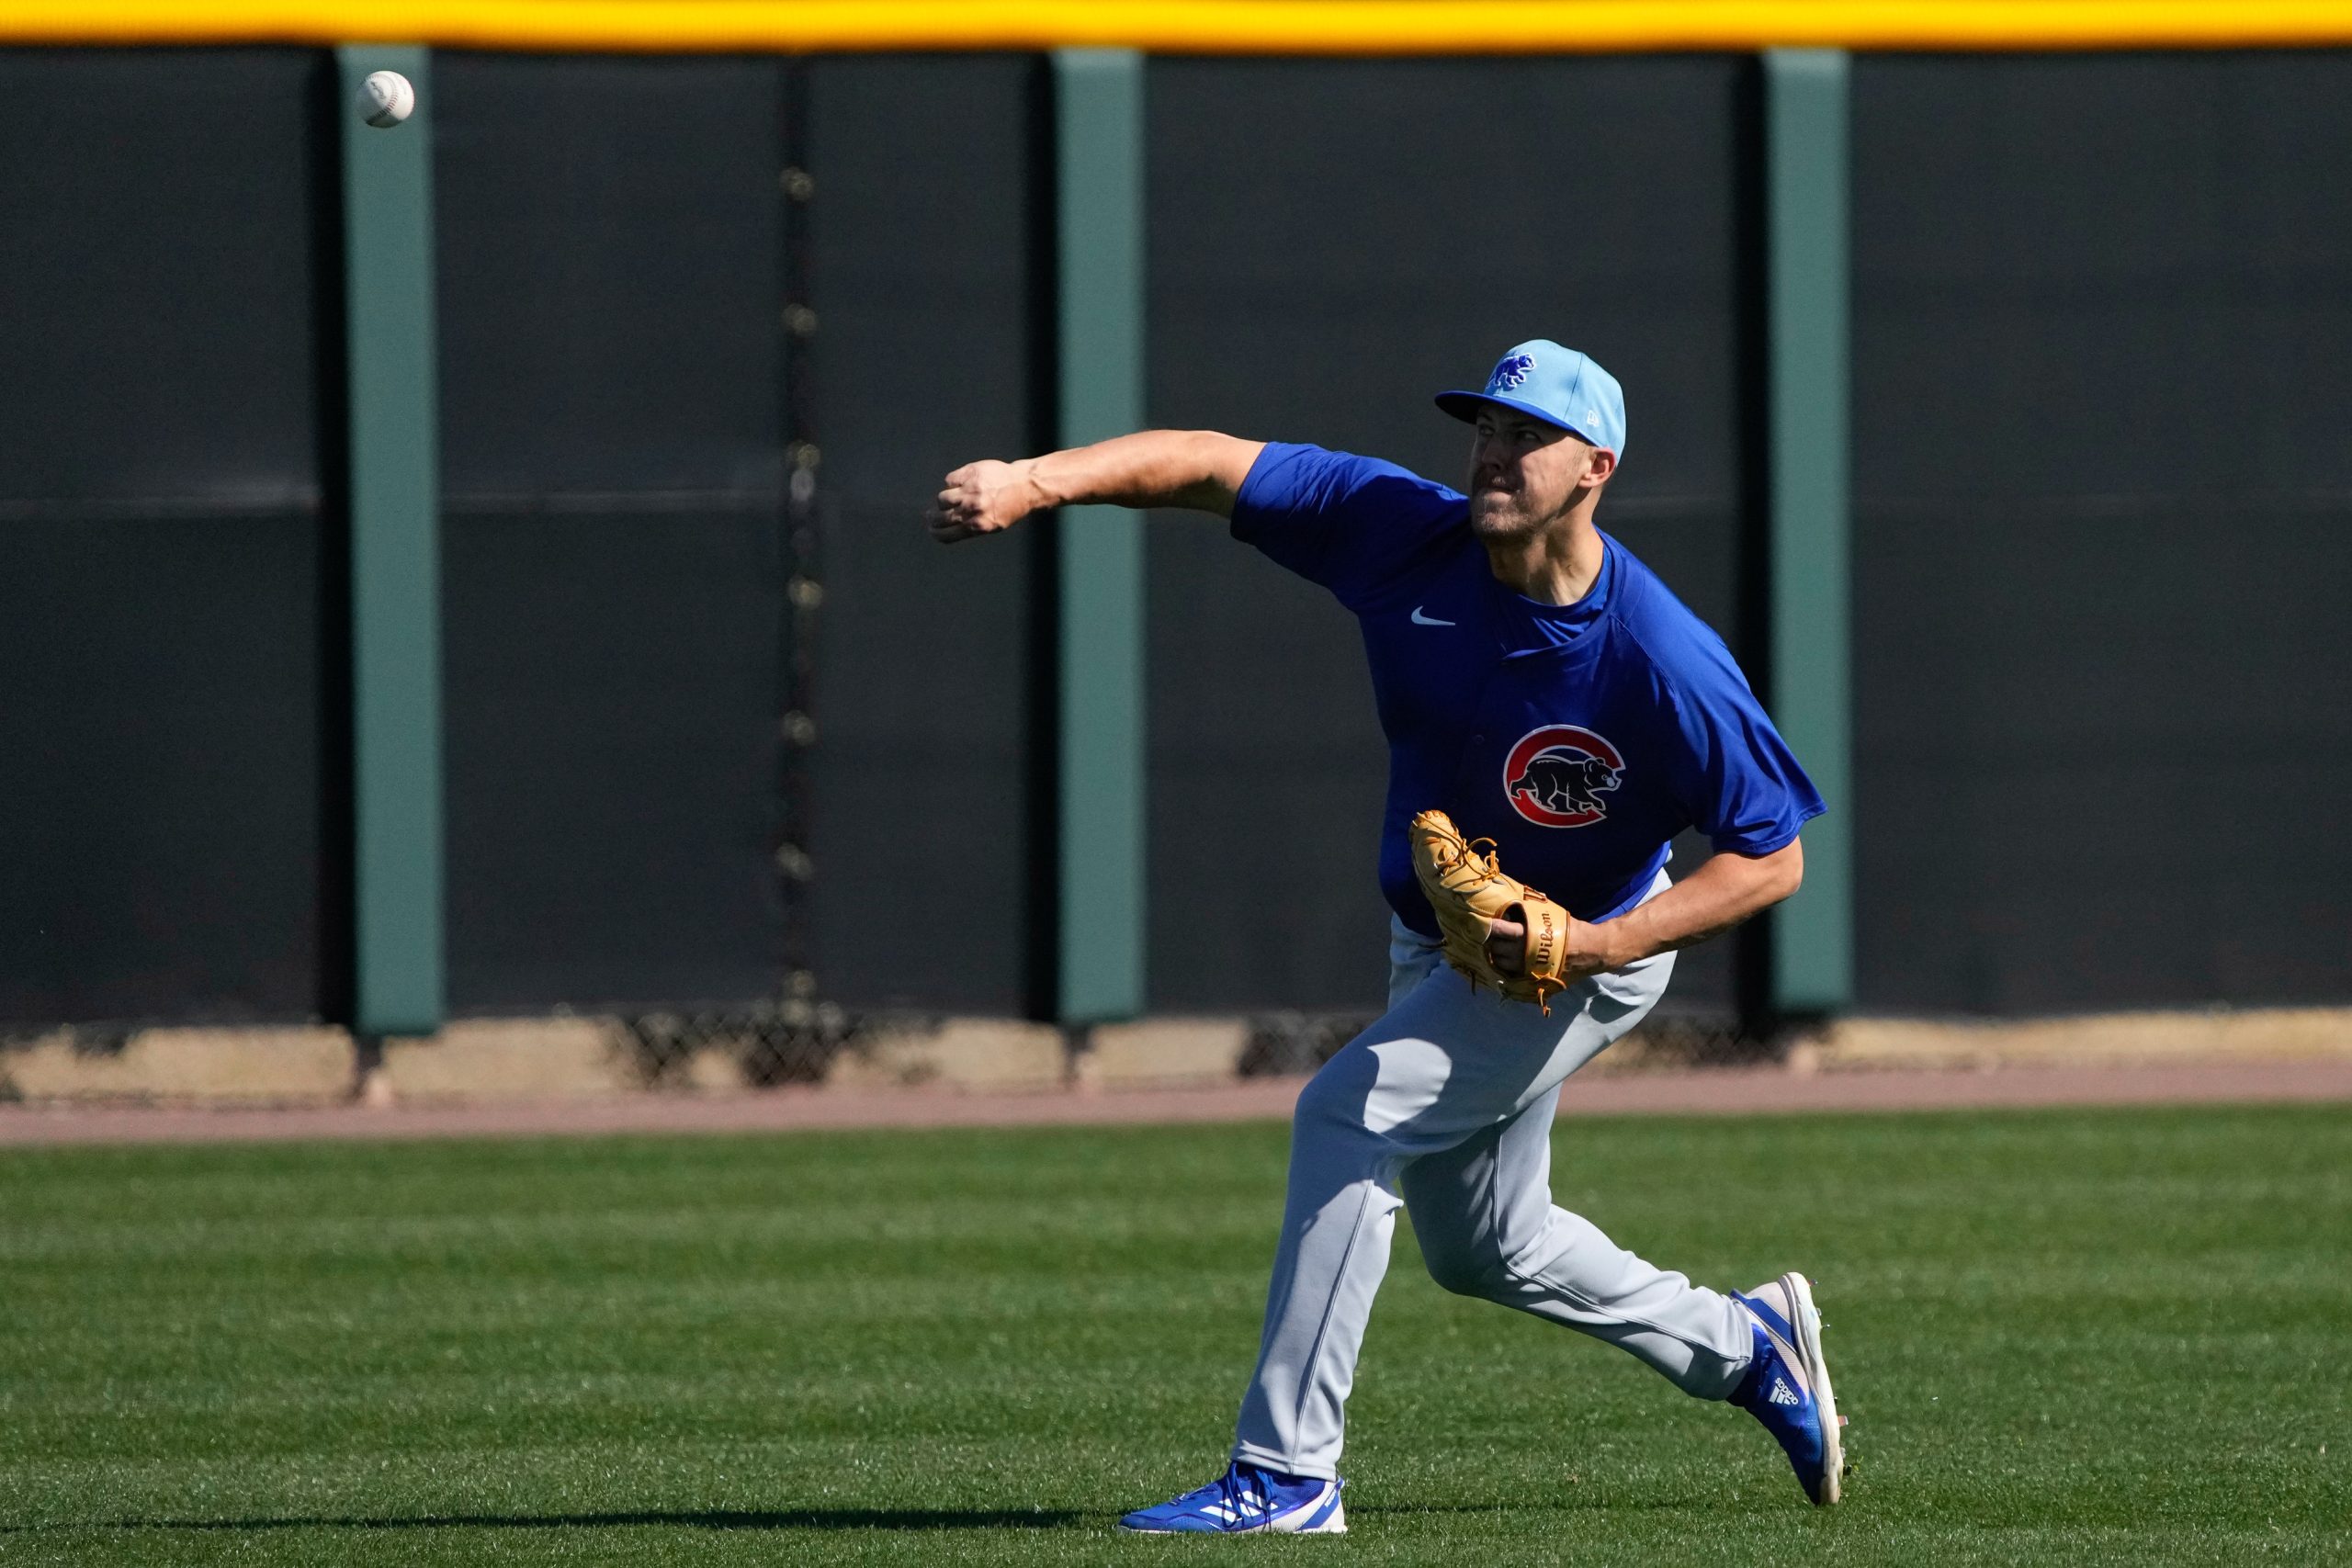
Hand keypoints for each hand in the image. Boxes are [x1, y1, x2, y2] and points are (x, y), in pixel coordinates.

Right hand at [927, 459, 1039, 542]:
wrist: (1024, 486)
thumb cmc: (1010, 507)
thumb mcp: (994, 525)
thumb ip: (971, 526)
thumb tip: (947, 527)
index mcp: (977, 526)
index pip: (946, 535)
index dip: (935, 533)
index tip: (932, 530)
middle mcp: (972, 510)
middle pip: (940, 518)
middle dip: (933, 518)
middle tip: (931, 515)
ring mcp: (970, 491)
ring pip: (942, 499)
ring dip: (942, 500)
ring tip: (947, 499)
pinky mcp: (970, 474)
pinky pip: (950, 480)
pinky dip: (952, 483)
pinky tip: (960, 484)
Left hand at [1486, 912, 1617, 981]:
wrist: (1592, 952)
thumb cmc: (1571, 930)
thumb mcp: (1551, 916)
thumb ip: (1530, 914)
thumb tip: (1511, 907)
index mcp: (1530, 936)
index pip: (1502, 930)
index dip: (1490, 927)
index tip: (1483, 923)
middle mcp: (1526, 955)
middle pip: (1497, 949)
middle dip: (1493, 942)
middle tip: (1492, 936)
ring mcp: (1529, 971)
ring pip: (1501, 965)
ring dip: (1497, 956)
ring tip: (1499, 949)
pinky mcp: (1534, 981)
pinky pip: (1511, 978)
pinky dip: (1506, 970)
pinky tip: (1506, 964)